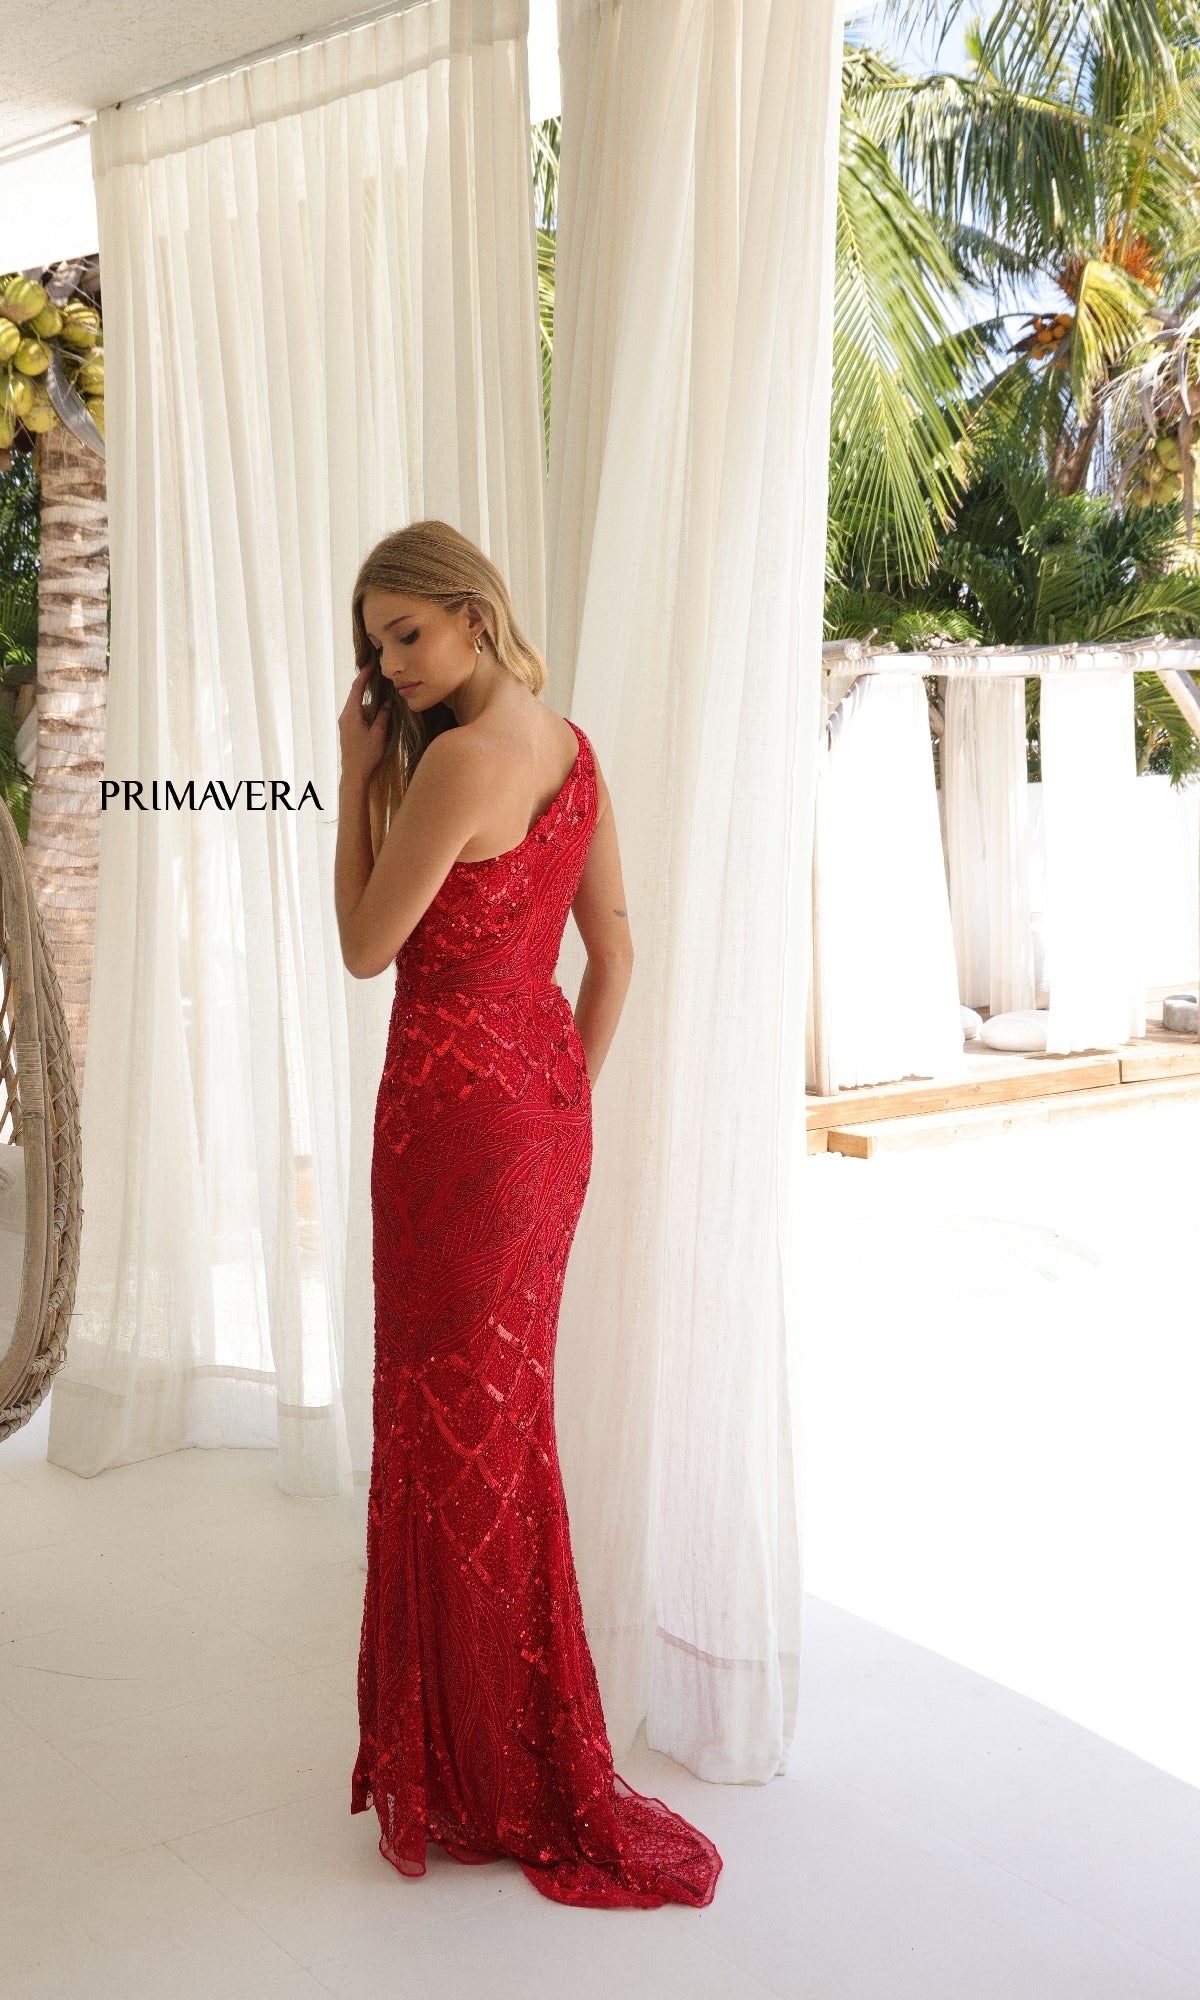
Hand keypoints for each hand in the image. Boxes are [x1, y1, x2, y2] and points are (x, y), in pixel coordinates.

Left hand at [339, 662, 389, 785]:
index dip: (365, 674)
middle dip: (369, 687)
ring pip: (360, 707)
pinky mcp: (348, 730)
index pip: (357, 688)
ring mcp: (346, 723)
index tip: (372, 664)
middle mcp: (346, 716)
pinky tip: (379, 718)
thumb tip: (387, 701)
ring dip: (371, 704)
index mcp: (351, 714)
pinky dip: (369, 713)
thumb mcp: (379, 733)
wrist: (354, 774)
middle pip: (357, 695)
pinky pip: (359, 715)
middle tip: (382, 678)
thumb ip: (383, 715)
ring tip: (386, 703)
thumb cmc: (366, 755)